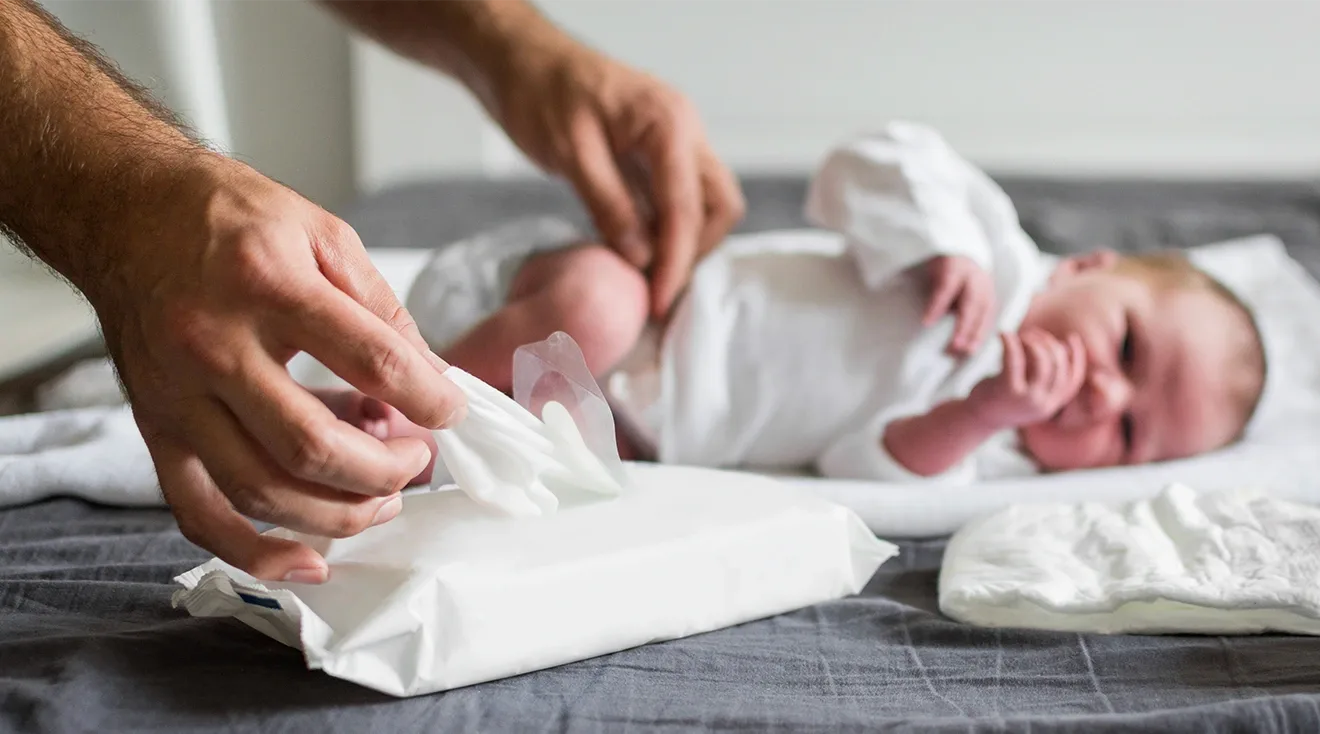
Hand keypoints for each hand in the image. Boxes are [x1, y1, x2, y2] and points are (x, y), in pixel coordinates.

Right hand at [90, 156, 465, 583]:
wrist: (123, 210)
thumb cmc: (228, 217)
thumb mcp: (323, 232)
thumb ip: (380, 308)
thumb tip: (430, 378)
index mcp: (270, 285)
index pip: (372, 362)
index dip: (429, 398)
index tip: (454, 412)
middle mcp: (216, 347)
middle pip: (313, 447)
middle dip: (386, 470)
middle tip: (419, 459)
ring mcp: (177, 397)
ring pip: (262, 492)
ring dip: (338, 514)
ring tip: (383, 499)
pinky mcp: (155, 429)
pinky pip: (200, 513)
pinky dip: (255, 554)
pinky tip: (310, 561)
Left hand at [491, 42, 744, 316]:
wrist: (519, 60)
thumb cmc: (539, 92)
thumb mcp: (569, 152)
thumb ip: (608, 204)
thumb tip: (641, 259)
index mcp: (669, 123)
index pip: (687, 206)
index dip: (676, 261)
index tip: (656, 303)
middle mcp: (684, 131)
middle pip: (718, 206)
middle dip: (694, 252)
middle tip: (656, 291)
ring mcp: (673, 144)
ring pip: (703, 205)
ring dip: (682, 245)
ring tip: (645, 281)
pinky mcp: (655, 157)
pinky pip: (675, 200)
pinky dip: (663, 232)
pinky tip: (636, 256)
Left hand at [923, 255, 995, 356]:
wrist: (965, 256)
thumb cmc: (943, 267)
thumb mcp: (932, 273)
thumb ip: (931, 293)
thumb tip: (927, 320)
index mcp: (956, 268)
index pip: (946, 288)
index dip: (937, 306)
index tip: (926, 323)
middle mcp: (975, 277)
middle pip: (971, 303)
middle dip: (964, 326)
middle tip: (955, 346)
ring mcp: (987, 287)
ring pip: (984, 312)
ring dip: (976, 333)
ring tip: (967, 351)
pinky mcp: (992, 298)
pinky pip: (989, 316)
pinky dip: (983, 332)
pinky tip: (975, 346)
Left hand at [968, 330, 1085, 428]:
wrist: (976, 419)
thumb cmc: (1003, 399)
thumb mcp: (1031, 390)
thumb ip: (1046, 373)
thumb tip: (1063, 345)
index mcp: (1052, 404)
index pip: (1074, 378)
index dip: (1077, 355)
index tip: (1070, 337)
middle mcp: (1043, 404)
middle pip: (1059, 365)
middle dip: (1049, 343)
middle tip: (1032, 333)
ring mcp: (1026, 398)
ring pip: (1042, 361)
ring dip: (1033, 341)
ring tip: (1020, 335)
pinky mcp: (1006, 390)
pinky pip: (1014, 359)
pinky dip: (1010, 342)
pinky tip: (1003, 334)